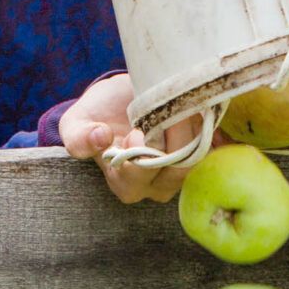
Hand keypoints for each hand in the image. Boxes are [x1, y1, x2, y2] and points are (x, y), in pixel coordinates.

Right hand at [58, 73, 206, 203]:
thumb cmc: (94, 118)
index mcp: (123, 183)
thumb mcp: (75, 125)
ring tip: (182, 102)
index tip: (136, 130)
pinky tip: (200, 110)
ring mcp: (178, 173)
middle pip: (175, 169)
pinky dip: (210, 130)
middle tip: (170, 106)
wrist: (115, 105)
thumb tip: (101, 137)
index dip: (141, 154)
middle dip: (175, 135)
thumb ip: (79, 137)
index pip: (139, 177)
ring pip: (195, 157)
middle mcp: (154, 185)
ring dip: (193, 128)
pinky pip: (212, 148)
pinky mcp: (196, 158)